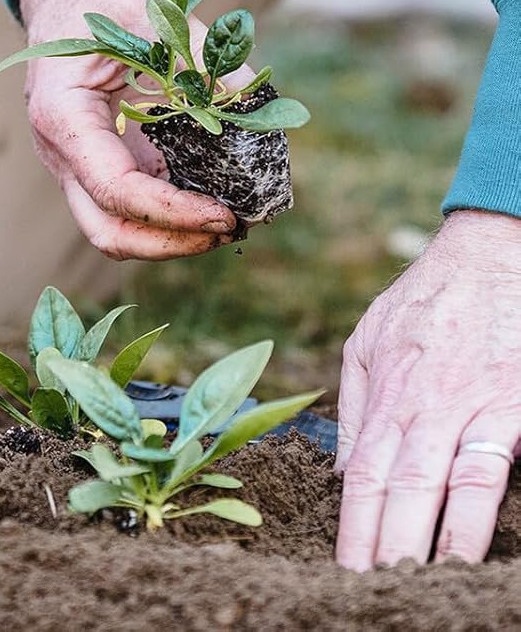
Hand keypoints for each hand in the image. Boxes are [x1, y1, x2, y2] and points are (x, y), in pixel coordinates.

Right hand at [15, 0, 238, 259]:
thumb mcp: (155, 10)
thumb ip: (203, 57)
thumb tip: (257, 106)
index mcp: (62, 112)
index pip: (113, 188)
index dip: (173, 212)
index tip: (227, 213)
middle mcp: (60, 146)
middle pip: (106, 228)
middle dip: (171, 242)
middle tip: (232, 227)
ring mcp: (75, 157)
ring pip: (115, 226)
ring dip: (172, 236)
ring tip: (232, 219)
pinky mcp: (98, 157)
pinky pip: (131, 203)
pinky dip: (171, 213)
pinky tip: (215, 196)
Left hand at [336, 209, 520, 568]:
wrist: (489, 253)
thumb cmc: (426, 300)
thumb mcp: (368, 340)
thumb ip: (355, 408)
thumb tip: (344, 475)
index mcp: (386, 393)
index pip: (363, 476)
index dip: (354, 528)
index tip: (344, 573)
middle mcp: (425, 404)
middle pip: (401, 489)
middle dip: (387, 548)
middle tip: (371, 595)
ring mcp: (474, 405)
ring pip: (452, 485)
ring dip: (439, 541)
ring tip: (422, 588)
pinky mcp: (515, 404)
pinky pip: (498, 464)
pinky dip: (488, 507)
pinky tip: (480, 546)